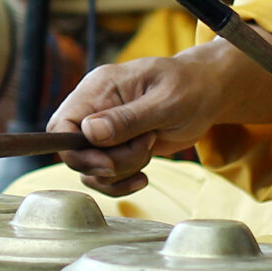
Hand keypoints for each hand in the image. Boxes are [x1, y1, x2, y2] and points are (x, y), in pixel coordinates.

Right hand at [47, 38, 271, 196]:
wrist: (209, 93)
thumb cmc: (191, 88)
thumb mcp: (165, 102)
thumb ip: (128, 119)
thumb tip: (90, 132)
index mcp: (99, 88)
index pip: (61, 125)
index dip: (76, 152)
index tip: (110, 163)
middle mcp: (95, 108)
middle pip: (74, 152)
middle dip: (109, 163)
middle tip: (144, 149)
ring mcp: (105, 129)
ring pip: (91, 168)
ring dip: (122, 171)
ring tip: (151, 147)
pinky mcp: (117, 146)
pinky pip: (105, 175)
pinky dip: (122, 182)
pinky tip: (144, 177)